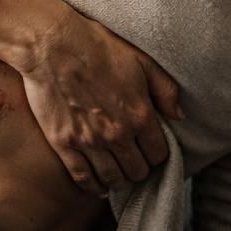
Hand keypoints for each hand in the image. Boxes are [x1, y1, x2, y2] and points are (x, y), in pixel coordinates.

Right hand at [12, 0, 184, 196]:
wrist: (52, 44)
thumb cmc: (97, 47)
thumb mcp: (141, 61)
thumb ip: (165, 90)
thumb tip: (179, 115)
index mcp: (140, 115)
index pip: (159, 154)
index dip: (157, 154)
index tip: (151, 150)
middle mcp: (117, 135)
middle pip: (138, 171)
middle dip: (140, 167)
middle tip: (134, 160)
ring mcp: (89, 142)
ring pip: (113, 179)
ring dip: (119, 179)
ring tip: (118, 172)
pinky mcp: (64, 144)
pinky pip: (83, 178)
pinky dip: (93, 186)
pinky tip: (98, 185)